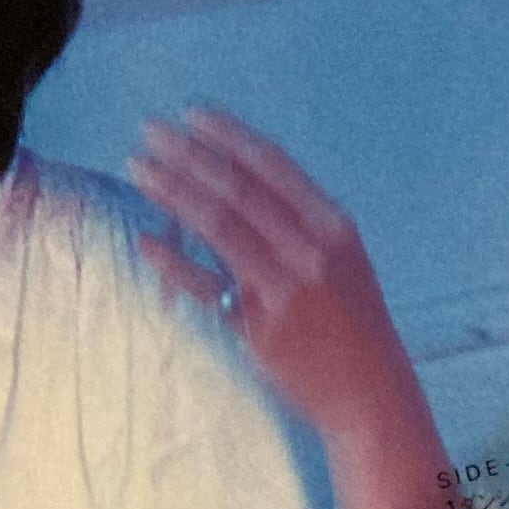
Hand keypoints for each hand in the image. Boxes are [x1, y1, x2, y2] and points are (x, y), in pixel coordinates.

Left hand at [126, 108, 425, 446]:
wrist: (371, 393)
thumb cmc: (351, 321)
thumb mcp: (340, 258)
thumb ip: (297, 220)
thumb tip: (236, 176)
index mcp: (332, 225)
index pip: (273, 165)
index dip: (228, 136)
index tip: (190, 115)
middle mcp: (310, 250)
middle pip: (238, 189)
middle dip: (188, 154)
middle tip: (149, 132)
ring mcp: (284, 289)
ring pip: (217, 226)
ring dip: (171, 191)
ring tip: (137, 169)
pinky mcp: (259, 329)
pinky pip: (205, 287)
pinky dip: (172, 261)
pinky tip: (145, 239)